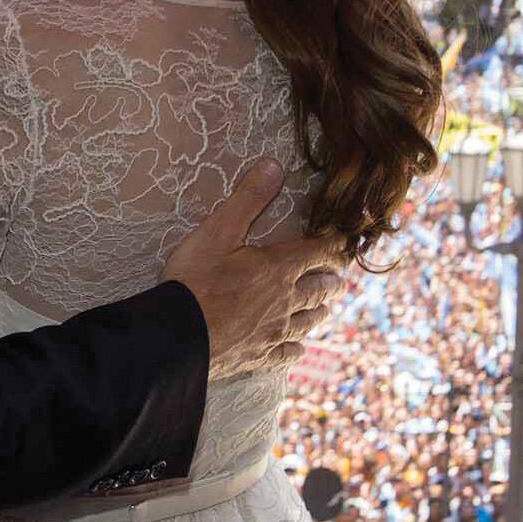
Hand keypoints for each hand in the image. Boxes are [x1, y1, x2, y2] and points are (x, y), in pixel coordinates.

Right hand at [160, 157, 345, 378]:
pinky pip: (286, 353)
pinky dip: (296, 348)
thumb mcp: (217, 231)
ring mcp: (273, 332)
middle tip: (338, 276)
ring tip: (325, 307)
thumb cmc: (194, 281)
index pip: (318, 252)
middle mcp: (285, 301)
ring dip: (319, 311)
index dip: (334, 245)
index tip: (344, 242)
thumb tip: (273, 165)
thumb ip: (247, 198)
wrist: (178, 336)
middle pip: (319, 289)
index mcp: (278, 268)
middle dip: (331, 279)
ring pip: (308, 321)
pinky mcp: (258, 356)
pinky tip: (298, 349)